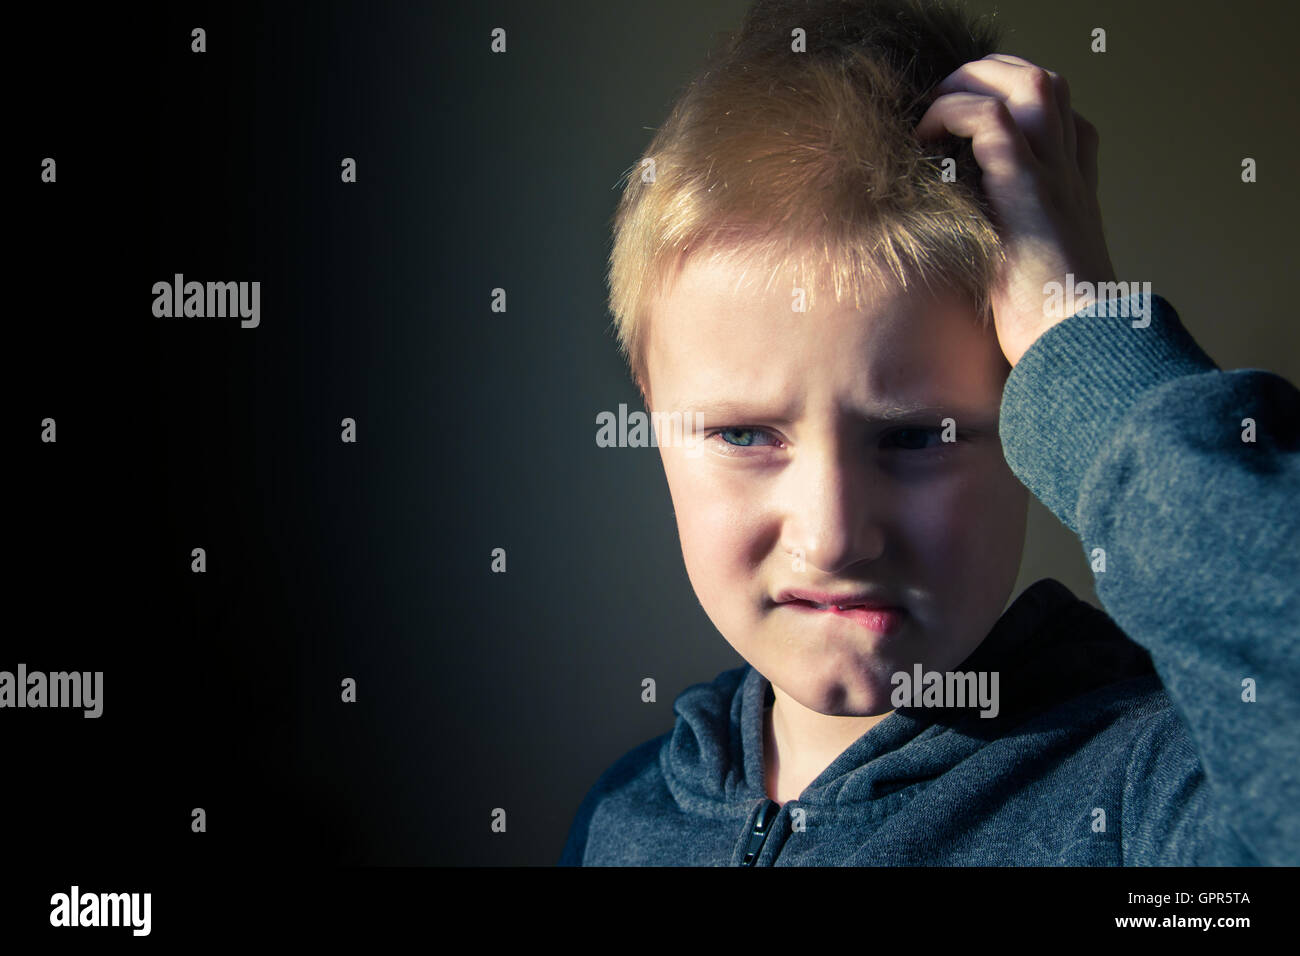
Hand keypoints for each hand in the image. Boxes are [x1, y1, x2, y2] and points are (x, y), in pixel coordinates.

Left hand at [915, 54, 1117, 366]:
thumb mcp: (1040, 280)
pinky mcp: (1027, 190)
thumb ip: (1020, 255)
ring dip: (973, 84)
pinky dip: (955, 114)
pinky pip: (992, 120)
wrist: (1083, 349)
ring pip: (1028, 83)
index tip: (973, 134)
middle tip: (946, 108)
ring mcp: (1053, 176)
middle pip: (1048, 84)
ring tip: (934, 117)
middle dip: (992, 78)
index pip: (1068, 122)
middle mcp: (1069, 174)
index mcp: (1075, 193)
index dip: (1022, 112)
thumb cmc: (1055, 332)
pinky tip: (927, 141)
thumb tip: (985, 265)